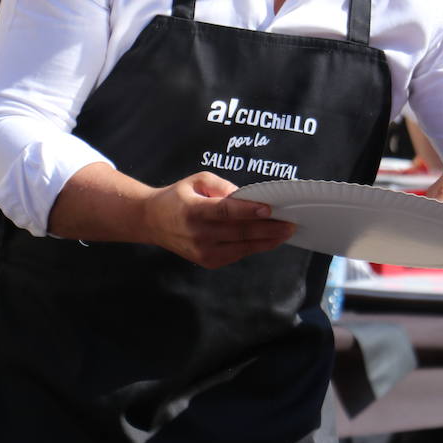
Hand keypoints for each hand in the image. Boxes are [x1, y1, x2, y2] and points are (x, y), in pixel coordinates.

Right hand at [142, 171, 296, 268]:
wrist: (153, 221)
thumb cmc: (178, 197)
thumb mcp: (197, 181)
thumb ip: (222, 187)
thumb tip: (247, 198)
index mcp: (194, 210)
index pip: (226, 211)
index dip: (248, 211)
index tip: (269, 209)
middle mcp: (198, 234)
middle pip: (239, 232)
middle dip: (268, 228)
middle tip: (290, 224)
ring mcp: (202, 251)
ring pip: (242, 247)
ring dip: (266, 241)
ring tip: (285, 233)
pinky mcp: (207, 261)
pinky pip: (236, 254)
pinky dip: (254, 247)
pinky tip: (268, 240)